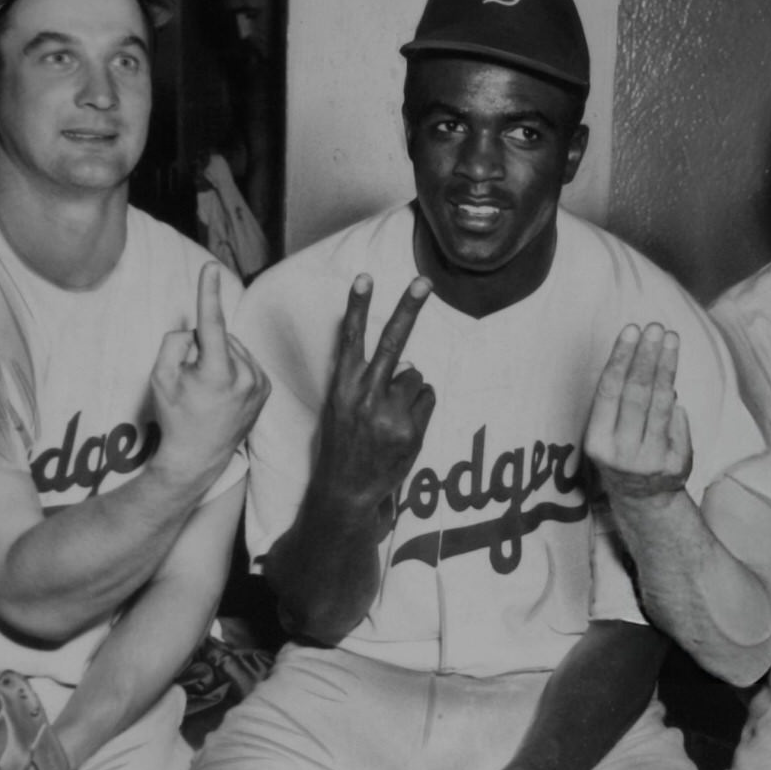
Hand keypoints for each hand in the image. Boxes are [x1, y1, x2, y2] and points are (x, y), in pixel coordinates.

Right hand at [150, 262, 269, 486]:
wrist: (198, 457)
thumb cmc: (176, 416)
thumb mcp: (160, 377)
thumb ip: (175, 343)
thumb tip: (197, 330)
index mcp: (217, 374)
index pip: (212, 324)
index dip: (208, 293)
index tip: (211, 268)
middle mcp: (245, 377)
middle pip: (220, 338)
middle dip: (204, 348)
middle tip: (193, 380)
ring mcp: (260, 384)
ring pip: (235, 348)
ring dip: (220, 357)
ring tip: (208, 390)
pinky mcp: (267, 389)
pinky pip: (246, 361)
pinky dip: (233, 367)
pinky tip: (223, 391)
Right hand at [313, 275, 434, 518]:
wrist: (347, 492)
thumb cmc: (346, 445)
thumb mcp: (345, 408)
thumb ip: (370, 382)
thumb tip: (411, 364)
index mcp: (342, 386)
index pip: (351, 339)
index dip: (357, 306)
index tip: (365, 277)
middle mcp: (364, 395)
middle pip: (394, 342)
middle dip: (409, 307)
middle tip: (425, 280)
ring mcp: (388, 413)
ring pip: (416, 378)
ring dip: (410, 392)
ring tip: (389, 418)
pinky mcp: (409, 430)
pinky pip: (427, 399)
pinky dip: (421, 409)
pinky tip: (402, 430)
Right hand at [585, 323, 692, 501]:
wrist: (643, 499)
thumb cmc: (622, 452)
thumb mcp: (607, 432)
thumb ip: (619, 401)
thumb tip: (641, 355)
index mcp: (598, 441)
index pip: (609, 390)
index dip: (621, 357)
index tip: (632, 330)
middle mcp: (622, 452)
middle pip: (637, 393)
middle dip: (647, 356)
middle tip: (655, 328)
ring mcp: (650, 459)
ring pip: (661, 403)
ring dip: (667, 366)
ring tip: (670, 339)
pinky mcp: (675, 464)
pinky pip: (677, 420)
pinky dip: (675, 401)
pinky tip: (671, 381)